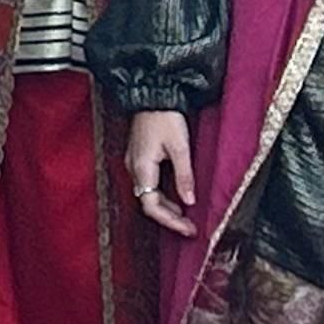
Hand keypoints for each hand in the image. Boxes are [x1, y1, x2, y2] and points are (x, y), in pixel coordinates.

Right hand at [124, 111, 196, 237]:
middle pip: (147, 202)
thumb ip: (184, 176)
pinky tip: (174, 196)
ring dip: (165, 207)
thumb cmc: (166, 117)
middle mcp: (133, 167)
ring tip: (185, 215)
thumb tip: (189, 202)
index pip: (151, 206)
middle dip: (169, 218)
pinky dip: (160, 194)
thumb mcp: (180, 147)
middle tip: (190, 227)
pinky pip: (147, 183)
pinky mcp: (138, 156)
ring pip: (146, 194)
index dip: (170, 221)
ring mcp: (133, 161)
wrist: (153, 94)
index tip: (189, 229)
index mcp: (142, 167)